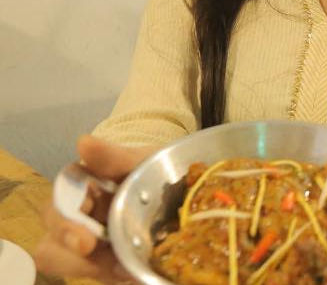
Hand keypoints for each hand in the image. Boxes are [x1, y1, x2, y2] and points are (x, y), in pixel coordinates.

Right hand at [34, 135, 155, 283]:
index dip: (65, 226)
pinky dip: (120, 276)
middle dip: (73, 259)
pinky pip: (103, 276)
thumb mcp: (143, 160)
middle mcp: (77, 221)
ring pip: (69, 265)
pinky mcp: (109, 264)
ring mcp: (92, 247)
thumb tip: (83, 143)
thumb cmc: (155, 168)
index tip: (85, 243)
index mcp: (80, 191)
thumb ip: (114, 156)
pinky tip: (140, 274)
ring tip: (129, 272)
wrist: (186, 188)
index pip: (57, 207)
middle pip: (52, 245)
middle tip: (110, 267)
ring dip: (95, 271)